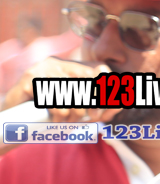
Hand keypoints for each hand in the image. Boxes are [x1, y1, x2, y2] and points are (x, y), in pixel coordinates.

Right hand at [1, 57, 115, 122]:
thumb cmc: (51, 112)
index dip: (110, 87)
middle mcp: (60, 62)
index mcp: (73, 65)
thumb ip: (100, 105)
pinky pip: (54, 97)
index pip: (101, 69)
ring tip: (68, 121)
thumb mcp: (78, 107)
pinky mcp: (30, 78)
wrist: (14, 115)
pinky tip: (56, 120)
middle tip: (91, 119)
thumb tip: (121, 105)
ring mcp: (44, 67)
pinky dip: (60, 114)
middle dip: (94, 103)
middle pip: (89, 80)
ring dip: (75, 113)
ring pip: (73, 90)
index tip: (110, 106)